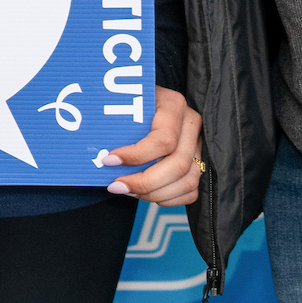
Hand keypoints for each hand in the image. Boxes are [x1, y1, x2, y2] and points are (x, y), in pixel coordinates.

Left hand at [106, 86, 202, 205]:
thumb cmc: (133, 104)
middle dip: (144, 182)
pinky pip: (191, 191)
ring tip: (129, 190)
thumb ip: (118, 124)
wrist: (149, 103)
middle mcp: (191, 124)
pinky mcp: (200, 161)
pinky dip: (168, 199)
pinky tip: (146, 193)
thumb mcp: (126, 104)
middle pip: (177, 165)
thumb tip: (102, 157)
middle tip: (117, 186)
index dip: (136, 156)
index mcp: (174, 105)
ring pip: (187, 181)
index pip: (163, 140)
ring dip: (154, 193)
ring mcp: (198, 144)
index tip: (109, 161)